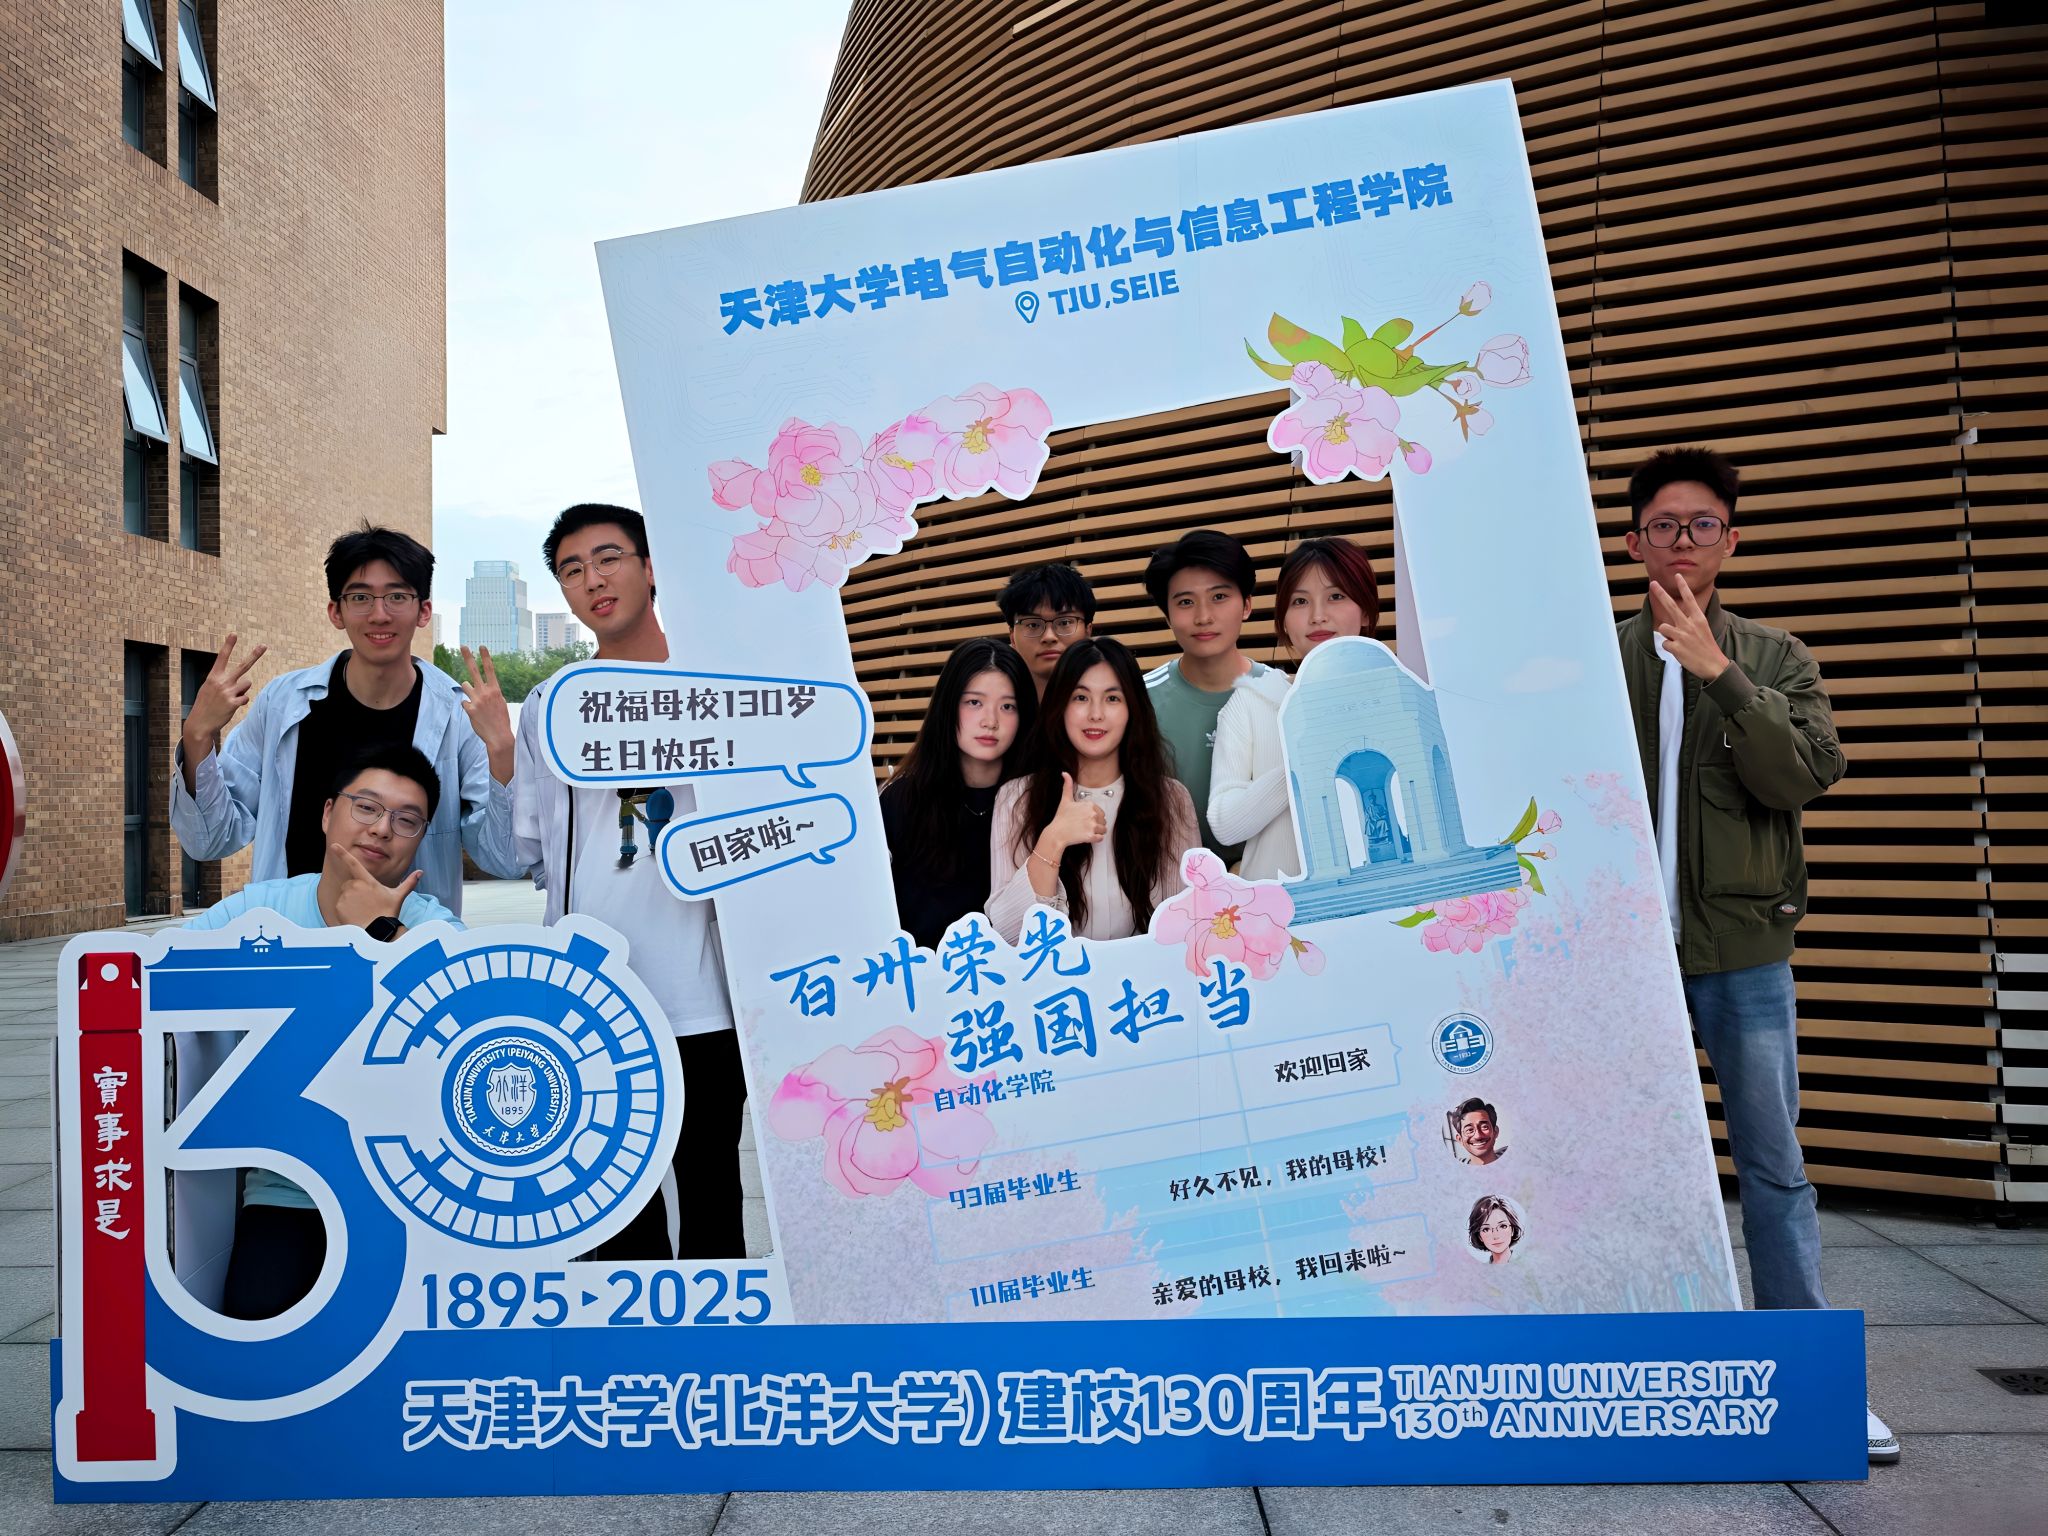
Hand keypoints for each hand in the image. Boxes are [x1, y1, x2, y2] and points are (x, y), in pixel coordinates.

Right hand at [184, 634, 266, 749]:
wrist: (200, 723)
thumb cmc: (206, 704)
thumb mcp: (209, 689)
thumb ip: (224, 682)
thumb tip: (245, 683)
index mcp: (213, 677)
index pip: (222, 658)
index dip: (228, 645)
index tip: (234, 634)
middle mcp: (221, 682)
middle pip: (243, 666)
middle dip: (254, 655)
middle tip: (264, 645)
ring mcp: (228, 692)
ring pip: (247, 684)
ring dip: (241, 690)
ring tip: (229, 697)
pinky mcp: (234, 703)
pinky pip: (246, 698)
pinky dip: (241, 701)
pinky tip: (230, 706)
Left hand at [318, 841, 419, 931]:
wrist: (377, 931)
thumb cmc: (388, 912)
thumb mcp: (398, 896)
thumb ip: (408, 883)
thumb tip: (420, 872)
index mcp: (368, 881)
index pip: (354, 863)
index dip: (343, 854)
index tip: (334, 846)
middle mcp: (354, 886)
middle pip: (350, 883)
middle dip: (356, 889)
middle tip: (367, 902)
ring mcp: (345, 896)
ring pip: (345, 894)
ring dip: (351, 899)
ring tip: (362, 910)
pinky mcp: (339, 906)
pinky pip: (340, 904)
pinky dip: (346, 908)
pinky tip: (356, 915)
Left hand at [460, 645, 514, 782]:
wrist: (499, 736)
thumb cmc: (500, 719)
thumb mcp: (500, 702)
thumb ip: (490, 692)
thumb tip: (477, 686)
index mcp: (495, 690)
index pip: (490, 669)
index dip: (485, 657)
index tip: (481, 646)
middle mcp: (485, 692)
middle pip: (474, 670)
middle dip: (468, 657)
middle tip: (463, 646)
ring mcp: (476, 700)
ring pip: (465, 685)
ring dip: (468, 690)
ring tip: (476, 701)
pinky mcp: (469, 709)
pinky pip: (464, 702)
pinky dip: (468, 707)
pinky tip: (475, 714)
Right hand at [1042, 772, 1106, 853]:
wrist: (1056, 833)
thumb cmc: (1061, 818)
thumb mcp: (1065, 800)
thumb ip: (1067, 786)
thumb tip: (1065, 773)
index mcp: (1089, 805)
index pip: (1100, 811)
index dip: (1094, 816)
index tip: (1085, 818)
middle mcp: (1092, 814)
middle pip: (1103, 820)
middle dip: (1097, 823)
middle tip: (1086, 826)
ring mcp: (1092, 826)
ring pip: (1103, 829)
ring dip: (1098, 831)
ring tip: (1088, 831)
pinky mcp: (1091, 836)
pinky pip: (1101, 838)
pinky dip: (1097, 838)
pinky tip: (1089, 837)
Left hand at [1649, 579, 1730, 681]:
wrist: (1713, 665)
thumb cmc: (1707, 647)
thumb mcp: (1702, 630)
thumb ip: (1688, 623)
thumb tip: (1669, 623)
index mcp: (1699, 619)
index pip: (1689, 599)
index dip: (1682, 587)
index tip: (1677, 575)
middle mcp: (1689, 624)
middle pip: (1671, 606)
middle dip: (1661, 593)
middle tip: (1653, 583)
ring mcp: (1682, 635)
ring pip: (1663, 628)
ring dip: (1667, 634)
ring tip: (1679, 642)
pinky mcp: (1676, 647)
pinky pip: (1664, 643)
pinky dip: (1670, 648)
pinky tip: (1680, 651)